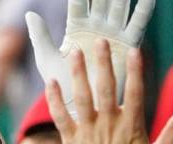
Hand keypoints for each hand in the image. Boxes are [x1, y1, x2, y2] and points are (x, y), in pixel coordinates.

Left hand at [27, 0, 154, 114]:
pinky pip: (137, 25)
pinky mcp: (126, 45)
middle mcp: (96, 27)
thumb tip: (29, 14)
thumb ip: (41, 36)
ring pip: (119, 8)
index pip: (79, 3)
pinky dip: (143, 11)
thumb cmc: (61, 84)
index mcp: (77, 27)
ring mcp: (112, 34)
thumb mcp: (47, 59)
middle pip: (102, 0)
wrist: (77, 105)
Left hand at [46, 39, 172, 143]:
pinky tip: (51, 83)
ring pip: (82, 98)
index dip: (136, 71)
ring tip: (75, 53)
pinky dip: (55, 100)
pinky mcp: (71, 141)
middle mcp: (109, 126)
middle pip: (107, 89)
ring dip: (79, 74)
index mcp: (132, 127)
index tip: (134, 51)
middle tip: (100, 43)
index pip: (137, 93)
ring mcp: (89, 133)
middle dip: (104, 63)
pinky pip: (61, 116)